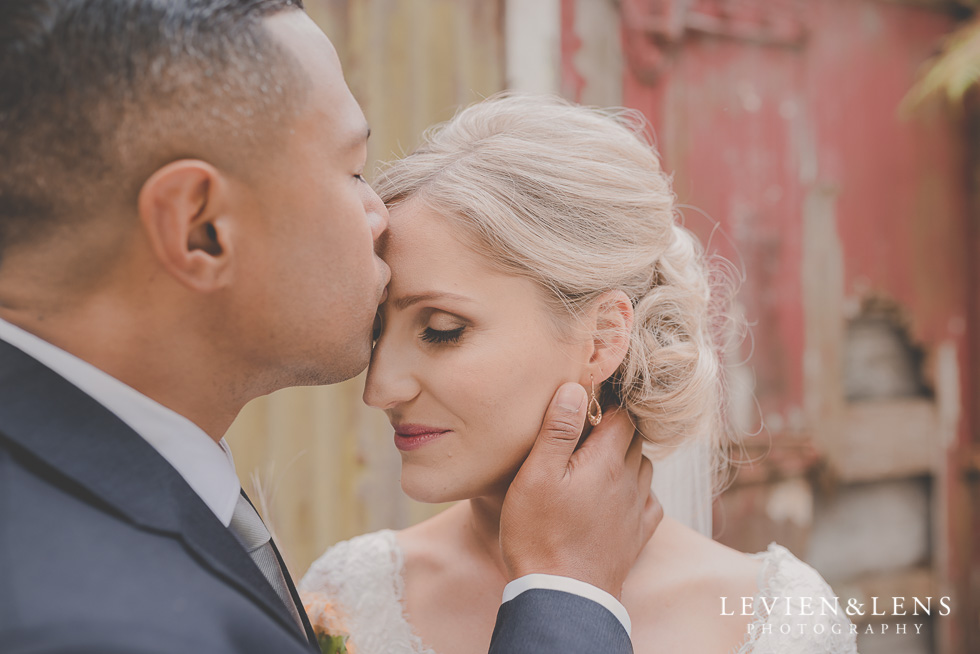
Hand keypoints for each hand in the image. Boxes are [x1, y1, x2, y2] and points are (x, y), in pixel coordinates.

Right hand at [499, 382, 662, 598]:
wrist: (562, 596)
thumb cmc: (540, 534)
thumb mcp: (536, 475)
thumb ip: (558, 430)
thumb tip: (575, 388)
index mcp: (606, 462)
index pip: (623, 416)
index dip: (607, 404)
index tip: (587, 403)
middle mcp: (628, 482)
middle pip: (634, 440)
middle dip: (615, 429)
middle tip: (586, 430)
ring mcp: (635, 511)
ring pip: (643, 469)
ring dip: (627, 458)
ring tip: (599, 460)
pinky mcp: (636, 537)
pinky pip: (650, 502)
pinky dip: (639, 491)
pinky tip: (621, 495)